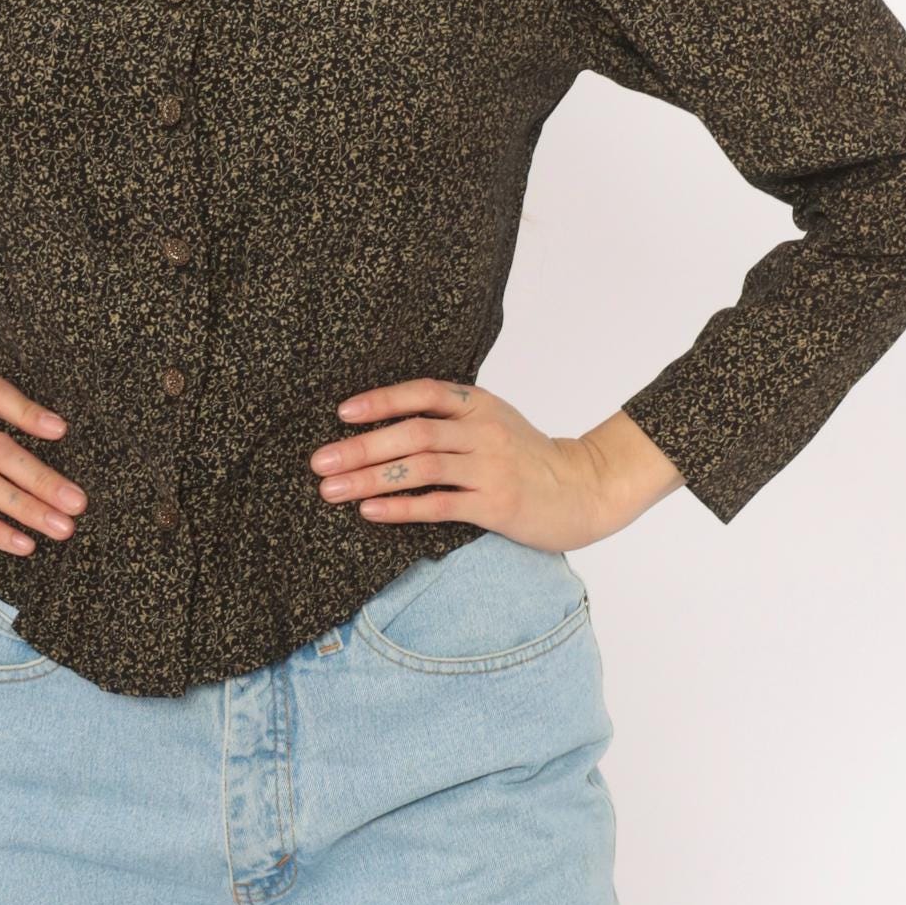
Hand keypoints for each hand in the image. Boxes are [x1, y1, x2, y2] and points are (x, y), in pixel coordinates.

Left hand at [308, 376, 670, 552]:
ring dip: (370, 478)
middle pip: (413, 433)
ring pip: (421, 467)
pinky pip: (440, 505)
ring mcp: (490, 468)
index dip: (381, 400)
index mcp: (480, 404)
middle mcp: (483, 431)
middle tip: (320, 461)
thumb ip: (452, 417)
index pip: (423, 392)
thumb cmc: (529, 457)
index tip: (342, 413)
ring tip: (332, 489)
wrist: (585, 490)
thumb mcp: (494, 423)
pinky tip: (371, 511)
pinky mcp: (496, 504)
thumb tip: (387, 421)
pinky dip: (401, 507)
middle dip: (361, 446)